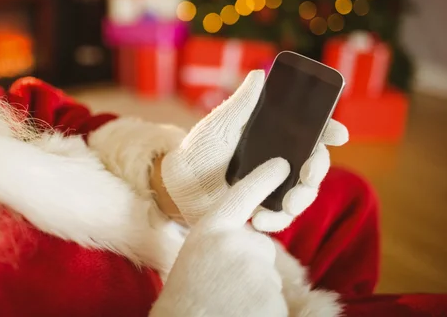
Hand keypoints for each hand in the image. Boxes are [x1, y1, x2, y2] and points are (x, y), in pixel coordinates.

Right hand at [150, 158, 289, 316]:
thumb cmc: (184, 296)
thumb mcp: (195, 255)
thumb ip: (220, 241)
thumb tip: (245, 240)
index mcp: (210, 230)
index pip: (241, 197)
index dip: (262, 178)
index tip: (281, 164)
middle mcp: (236, 243)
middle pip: (260, 246)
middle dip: (251, 263)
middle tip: (224, 285)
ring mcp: (256, 269)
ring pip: (268, 276)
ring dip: (256, 290)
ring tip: (228, 303)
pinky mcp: (272, 297)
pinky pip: (276, 300)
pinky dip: (264, 309)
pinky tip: (241, 313)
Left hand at [161, 70, 347, 228]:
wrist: (177, 180)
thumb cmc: (200, 147)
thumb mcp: (220, 123)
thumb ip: (242, 104)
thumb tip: (258, 75)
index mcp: (275, 139)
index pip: (311, 134)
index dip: (329, 132)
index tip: (339, 133)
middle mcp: (279, 163)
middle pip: (313, 167)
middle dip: (318, 170)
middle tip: (309, 171)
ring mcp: (271, 188)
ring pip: (302, 195)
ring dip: (302, 199)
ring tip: (289, 202)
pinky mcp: (260, 210)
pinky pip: (278, 219)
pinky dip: (275, 221)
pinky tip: (260, 219)